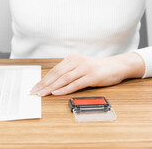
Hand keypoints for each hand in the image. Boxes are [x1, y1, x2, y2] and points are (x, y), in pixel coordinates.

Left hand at [30, 52, 144, 95]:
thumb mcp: (81, 66)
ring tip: (42, 94)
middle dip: (44, 84)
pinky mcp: (92, 76)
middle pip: (56, 74)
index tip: (35, 87)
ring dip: (51, 87)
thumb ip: (69, 72)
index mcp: (72, 58)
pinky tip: (57, 93)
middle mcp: (77, 61)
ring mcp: (84, 68)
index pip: (54, 70)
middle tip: (34, 92)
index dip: (43, 79)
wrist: (117, 65)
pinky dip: (65, 89)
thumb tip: (53, 83)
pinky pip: (75, 84)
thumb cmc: (98, 68)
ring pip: (64, 79)